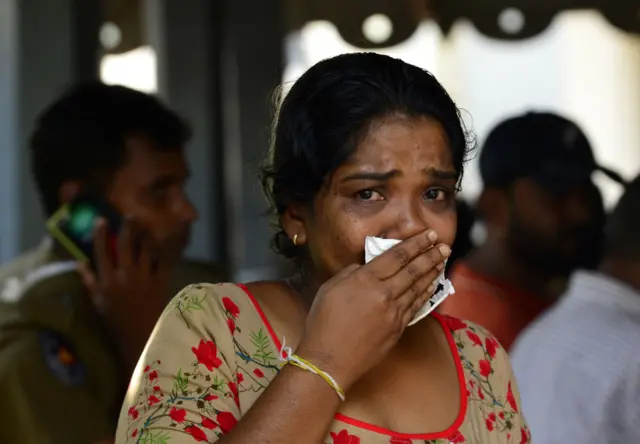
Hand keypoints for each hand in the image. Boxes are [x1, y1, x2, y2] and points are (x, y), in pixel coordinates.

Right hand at [78, 218, 171, 371]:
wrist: (140, 336)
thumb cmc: (116, 320)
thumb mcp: (98, 302)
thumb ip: (89, 281)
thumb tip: (79, 262)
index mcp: (107, 280)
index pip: (102, 251)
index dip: (101, 234)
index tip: (102, 219)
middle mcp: (125, 276)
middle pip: (126, 244)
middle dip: (128, 227)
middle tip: (130, 215)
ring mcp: (144, 278)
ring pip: (146, 249)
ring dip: (147, 236)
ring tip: (148, 226)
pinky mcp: (160, 282)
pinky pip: (163, 261)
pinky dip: (164, 252)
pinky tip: (165, 243)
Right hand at [296, 229, 449, 390]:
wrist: (329, 360)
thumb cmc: (323, 323)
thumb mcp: (329, 288)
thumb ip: (351, 273)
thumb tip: (365, 268)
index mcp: (365, 280)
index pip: (396, 256)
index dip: (415, 244)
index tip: (428, 234)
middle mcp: (384, 294)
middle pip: (413, 270)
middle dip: (430, 255)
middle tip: (444, 245)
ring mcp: (394, 313)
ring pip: (418, 288)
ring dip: (432, 272)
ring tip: (442, 261)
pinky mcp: (397, 329)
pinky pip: (415, 306)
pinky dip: (425, 294)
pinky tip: (432, 286)